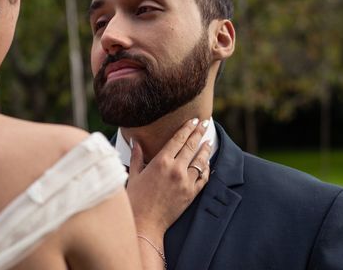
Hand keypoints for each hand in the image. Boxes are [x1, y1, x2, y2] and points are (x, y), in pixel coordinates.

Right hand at [127, 118, 210, 237]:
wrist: (145, 223)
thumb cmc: (135, 199)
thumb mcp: (134, 174)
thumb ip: (137, 156)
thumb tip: (135, 142)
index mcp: (161, 161)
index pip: (178, 139)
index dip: (187, 128)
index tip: (194, 120)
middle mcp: (176, 169)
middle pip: (191, 146)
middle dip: (199, 132)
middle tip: (205, 123)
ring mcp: (186, 182)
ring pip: (200, 160)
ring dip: (205, 149)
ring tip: (208, 141)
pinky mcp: (191, 194)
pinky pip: (203, 178)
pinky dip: (206, 168)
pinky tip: (206, 163)